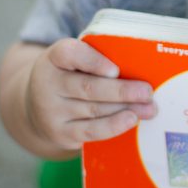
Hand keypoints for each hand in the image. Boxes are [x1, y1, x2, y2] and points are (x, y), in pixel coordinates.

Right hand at [26, 38, 156, 151]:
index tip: (116, 70)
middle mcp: (48, 84)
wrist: (38, 105)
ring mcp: (52, 111)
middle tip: (147, 92)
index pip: (70, 54)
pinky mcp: (61, 133)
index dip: (93, 61)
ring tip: (149, 108)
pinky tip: (131, 120)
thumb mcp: (74, 59)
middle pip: (88, 87)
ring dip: (125, 109)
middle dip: (122, 91)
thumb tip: (138, 67)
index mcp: (54, 58)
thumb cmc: (69, 74)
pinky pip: (90, 131)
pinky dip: (113, 126)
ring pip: (94, 110)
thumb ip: (98, 57)